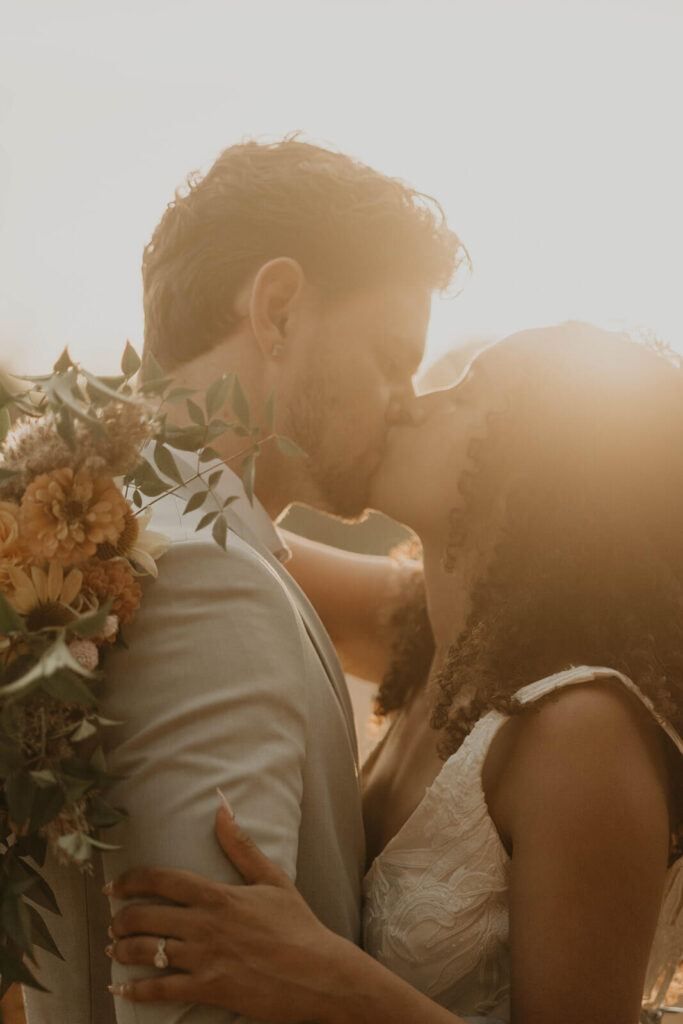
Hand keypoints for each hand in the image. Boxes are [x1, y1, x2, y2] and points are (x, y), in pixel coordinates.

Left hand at [107, 798, 352, 1021]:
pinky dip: (136, 991)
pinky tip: (120, 990)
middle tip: (113, 922)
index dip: (133, 880)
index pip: (163, 880)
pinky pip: (162, 991)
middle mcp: (205, 924)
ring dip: (123, 950)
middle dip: (121, 918)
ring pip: (148, 951)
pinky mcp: (209, 989)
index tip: (115, 886)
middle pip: (146, 916)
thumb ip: (241, 846)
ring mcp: (205, 958)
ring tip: (113, 950)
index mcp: (218, 894)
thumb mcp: (272, 878)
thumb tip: (222, 807)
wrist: (319, 972)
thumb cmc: (297, 925)